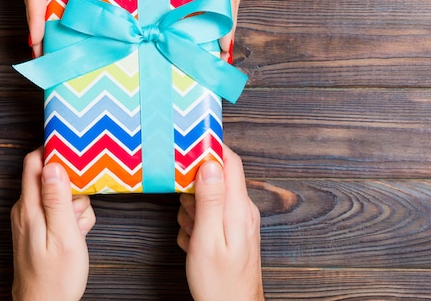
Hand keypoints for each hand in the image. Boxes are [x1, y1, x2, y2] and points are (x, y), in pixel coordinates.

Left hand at [11, 148, 95, 300]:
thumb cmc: (55, 278)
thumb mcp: (64, 236)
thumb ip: (57, 199)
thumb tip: (52, 164)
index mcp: (29, 207)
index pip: (34, 161)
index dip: (54, 153)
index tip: (75, 155)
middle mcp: (26, 209)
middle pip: (52, 178)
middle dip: (73, 189)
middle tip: (79, 213)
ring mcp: (30, 218)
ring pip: (59, 196)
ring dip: (74, 208)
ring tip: (76, 231)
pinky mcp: (37, 228)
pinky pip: (57, 212)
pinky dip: (70, 220)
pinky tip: (74, 236)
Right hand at [177, 145, 263, 300]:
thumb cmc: (219, 282)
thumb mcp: (207, 239)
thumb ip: (210, 200)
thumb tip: (209, 164)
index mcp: (239, 208)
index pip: (230, 161)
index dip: (210, 150)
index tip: (188, 149)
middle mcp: (244, 210)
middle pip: (217, 178)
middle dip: (194, 190)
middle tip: (187, 212)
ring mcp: (240, 221)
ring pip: (210, 198)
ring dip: (193, 211)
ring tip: (191, 234)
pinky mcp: (233, 231)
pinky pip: (211, 215)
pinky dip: (197, 224)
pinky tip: (194, 242)